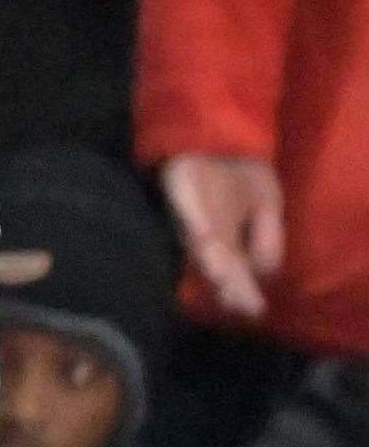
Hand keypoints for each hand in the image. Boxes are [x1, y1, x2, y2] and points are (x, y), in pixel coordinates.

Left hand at [160, 154, 283, 320]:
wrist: (219, 137)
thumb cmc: (240, 175)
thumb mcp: (267, 203)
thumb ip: (268, 237)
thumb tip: (266, 272)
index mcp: (224, 239)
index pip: (235, 270)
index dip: (243, 289)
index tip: (253, 310)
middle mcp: (203, 230)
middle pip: (215, 261)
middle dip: (225, 281)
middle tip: (236, 303)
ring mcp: (188, 209)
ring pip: (198, 239)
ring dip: (209, 258)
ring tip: (219, 276)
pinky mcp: (177, 184)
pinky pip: (185, 205)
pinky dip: (194, 221)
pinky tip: (204, 237)